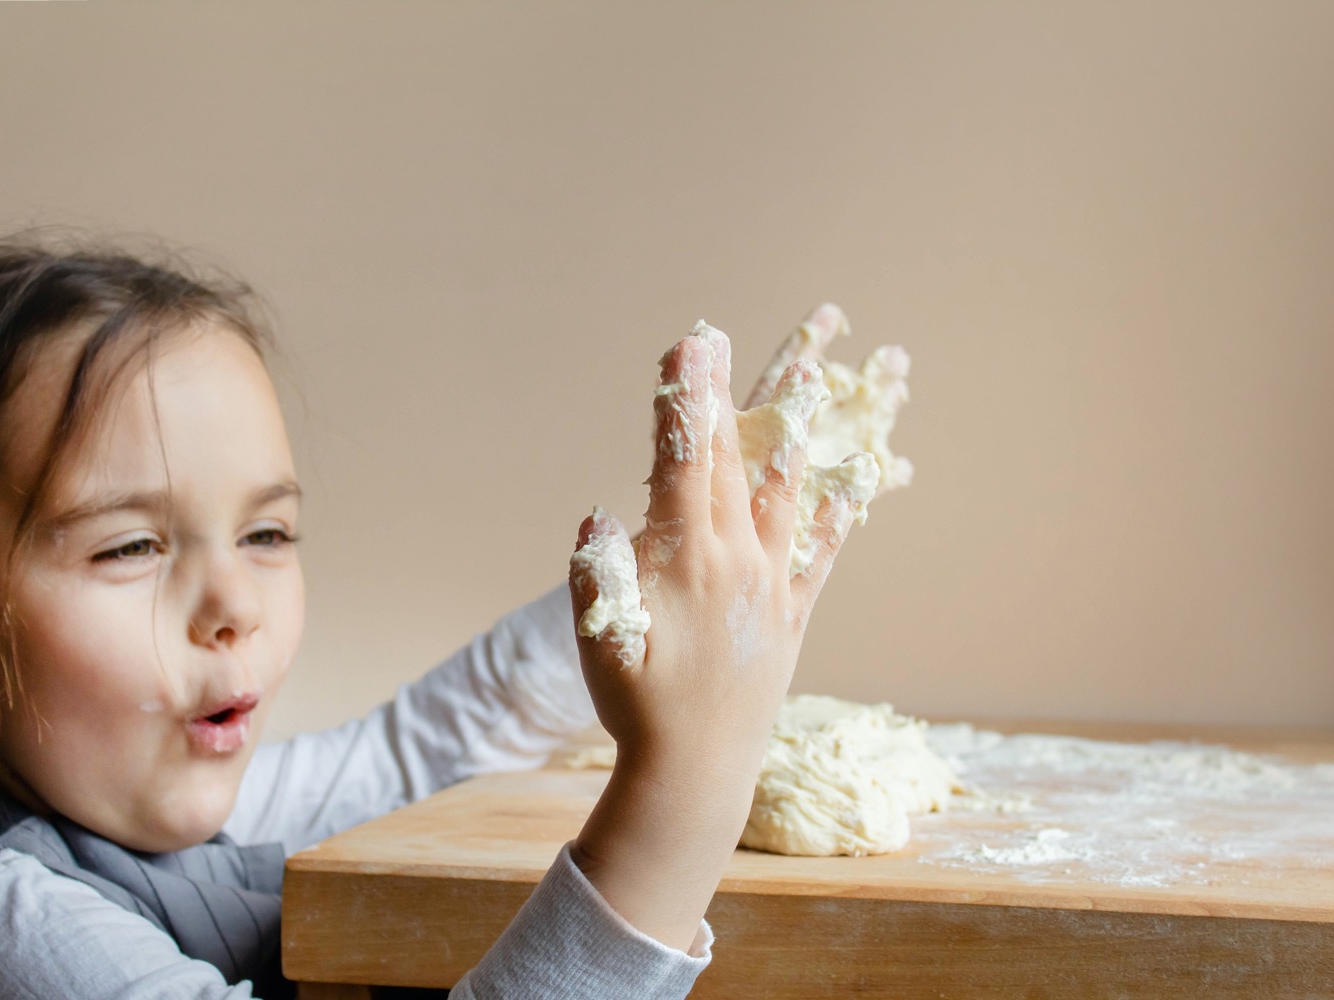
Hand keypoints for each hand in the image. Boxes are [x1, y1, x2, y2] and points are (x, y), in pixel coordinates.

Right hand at [565, 323, 858, 950]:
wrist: (696, 770)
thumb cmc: (636, 705)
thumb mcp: (600, 639)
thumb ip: (601, 573)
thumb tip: (602, 516)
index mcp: (689, 558)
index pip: (685, 459)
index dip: (688, 397)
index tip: (692, 342)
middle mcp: (741, 557)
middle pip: (741, 453)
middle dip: (737, 386)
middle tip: (740, 328)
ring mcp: (775, 578)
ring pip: (797, 480)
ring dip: (818, 418)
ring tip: (841, 362)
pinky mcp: (795, 605)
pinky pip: (829, 540)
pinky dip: (850, 498)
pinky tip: (877, 464)